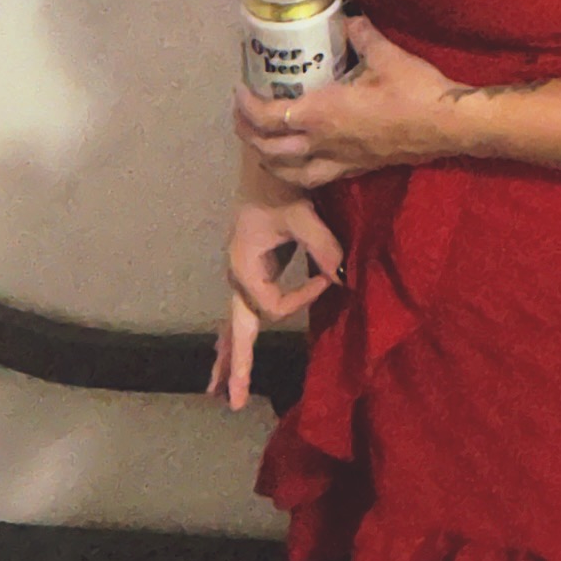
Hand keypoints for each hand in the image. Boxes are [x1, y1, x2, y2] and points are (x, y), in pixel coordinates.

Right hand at [205, 194, 345, 411]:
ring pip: (233, 320)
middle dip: (234, 365)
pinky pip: (241, 305)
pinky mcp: (248, 263)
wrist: (263, 159)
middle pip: (235, 328)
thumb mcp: (303, 215)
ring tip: (219, 386)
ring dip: (228, 352)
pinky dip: (234, 330)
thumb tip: (342, 279)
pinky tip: (228, 346)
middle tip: (232, 401)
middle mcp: (236, 271)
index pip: (273, 307)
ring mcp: (239, 269)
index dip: (302, 299)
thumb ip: (323, 248)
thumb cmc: (279, 185)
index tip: (326, 275)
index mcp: (245, 265)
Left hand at [232, 15, 465, 188]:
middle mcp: (322, 142)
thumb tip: (349, 17)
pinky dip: (295, 172)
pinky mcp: (355, 168)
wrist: (446, 125)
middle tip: (241, 116)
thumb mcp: (385, 55)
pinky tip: (298, 162)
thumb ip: (361, 34)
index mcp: (322, 113)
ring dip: (267, 159)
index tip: (240, 90)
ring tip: (261, 144)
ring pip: (288, 171)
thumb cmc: (414, 91)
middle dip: (247, 134)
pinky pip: (313, 177)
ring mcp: (338, 159)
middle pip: (269, 149)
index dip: (247, 106)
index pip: (269, 116)